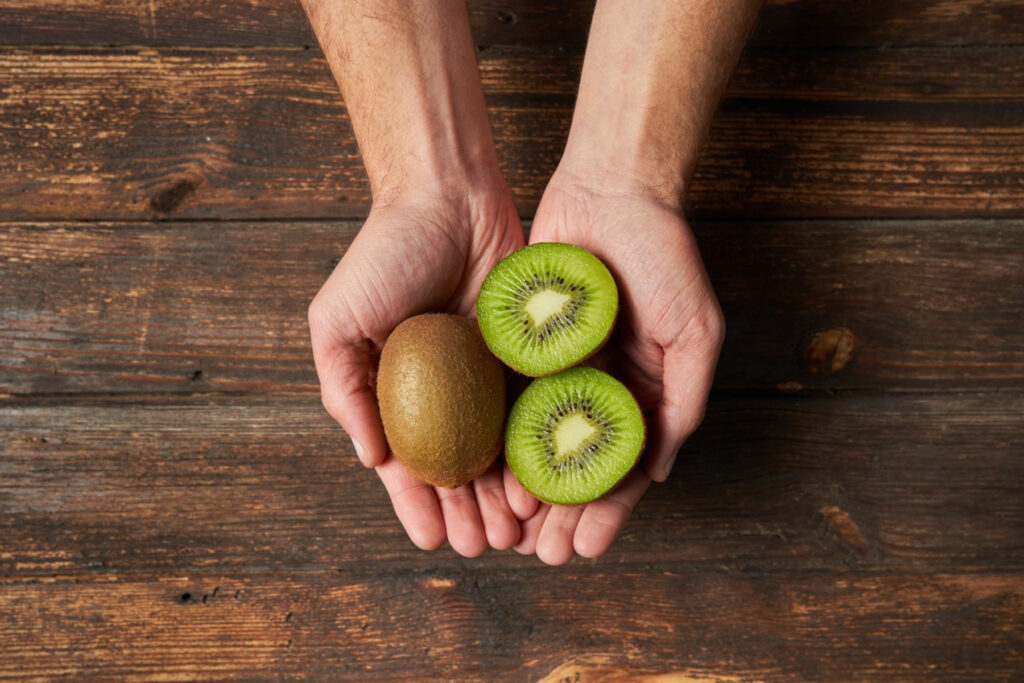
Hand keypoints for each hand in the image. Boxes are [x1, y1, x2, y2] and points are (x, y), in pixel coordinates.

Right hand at [308, 187, 539, 555]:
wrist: (446, 195)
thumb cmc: (384, 254)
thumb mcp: (337, 320)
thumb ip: (344, 389)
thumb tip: (369, 459)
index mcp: (395, 389)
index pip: (407, 462)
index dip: (417, 505)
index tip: (431, 541)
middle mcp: (442, 390)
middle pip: (457, 465)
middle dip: (467, 512)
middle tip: (483, 547)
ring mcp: (485, 375)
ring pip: (499, 450)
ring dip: (505, 494)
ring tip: (516, 531)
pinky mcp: (526, 354)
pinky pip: (532, 411)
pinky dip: (536, 450)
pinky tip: (544, 483)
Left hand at [512, 169, 725, 564]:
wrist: (612, 188)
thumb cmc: (664, 256)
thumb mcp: (696, 331)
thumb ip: (684, 401)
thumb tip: (659, 472)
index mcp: (644, 390)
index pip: (623, 465)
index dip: (606, 511)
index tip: (586, 549)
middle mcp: (599, 386)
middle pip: (576, 465)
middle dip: (561, 513)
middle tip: (542, 555)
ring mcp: (559, 367)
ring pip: (537, 442)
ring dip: (526, 488)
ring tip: (508, 529)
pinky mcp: (523, 343)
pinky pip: (509, 398)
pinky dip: (499, 437)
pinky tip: (484, 471)